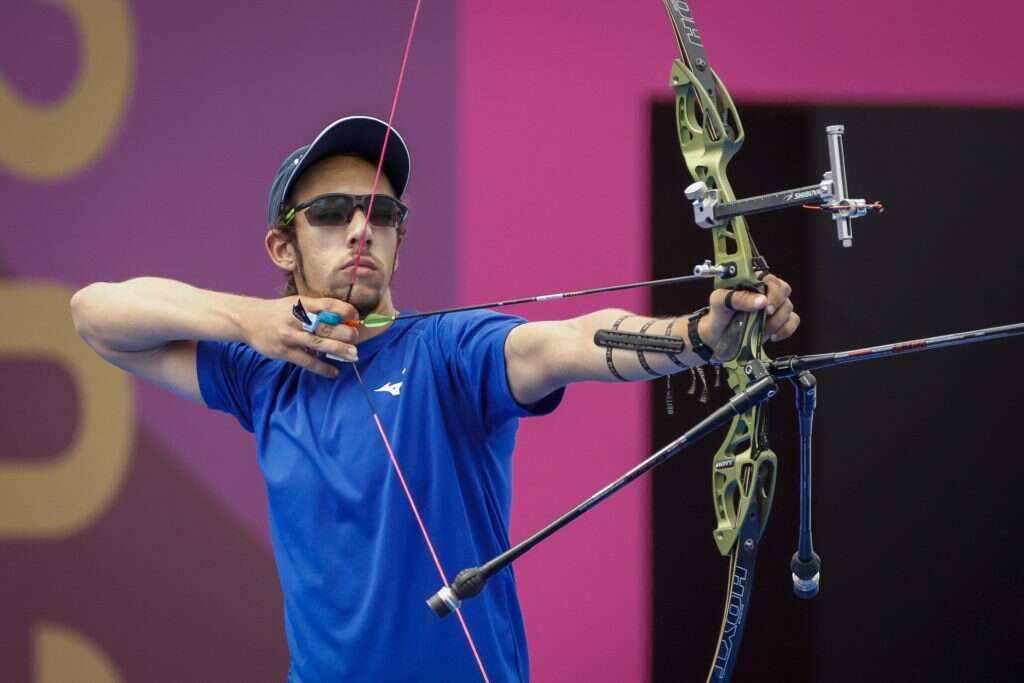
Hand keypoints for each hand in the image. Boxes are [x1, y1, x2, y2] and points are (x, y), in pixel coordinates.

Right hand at [240, 296, 359, 376]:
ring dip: (339, 350)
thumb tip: (343, 319)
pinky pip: (307, 361)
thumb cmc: (277, 312)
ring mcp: (290, 336)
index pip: (329, 305)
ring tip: (353, 356)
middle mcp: (297, 319)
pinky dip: (322, 368)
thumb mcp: (295, 303)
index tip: (356, 318)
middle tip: (355, 339)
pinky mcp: (284, 352)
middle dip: (346, 333)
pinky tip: (334, 372)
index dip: (345, 311)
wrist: (248, 320)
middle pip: (327, 326)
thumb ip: (316, 310)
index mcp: (302, 304)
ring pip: (320, 344)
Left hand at [698, 274, 799, 349]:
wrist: (716, 336)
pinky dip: (785, 330)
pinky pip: (793, 321)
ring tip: (761, 329)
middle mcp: (766, 291)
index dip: (773, 291)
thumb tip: (761, 301)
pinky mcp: (779, 322)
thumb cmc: (718, 313)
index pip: (771, 279)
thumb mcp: (719, 301)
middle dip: (776, 305)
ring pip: (788, 308)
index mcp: (753, 281)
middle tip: (765, 315)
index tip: (765, 305)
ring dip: (776, 321)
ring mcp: (774, 307)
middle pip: (785, 290)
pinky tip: (772, 336)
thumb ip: (738, 298)